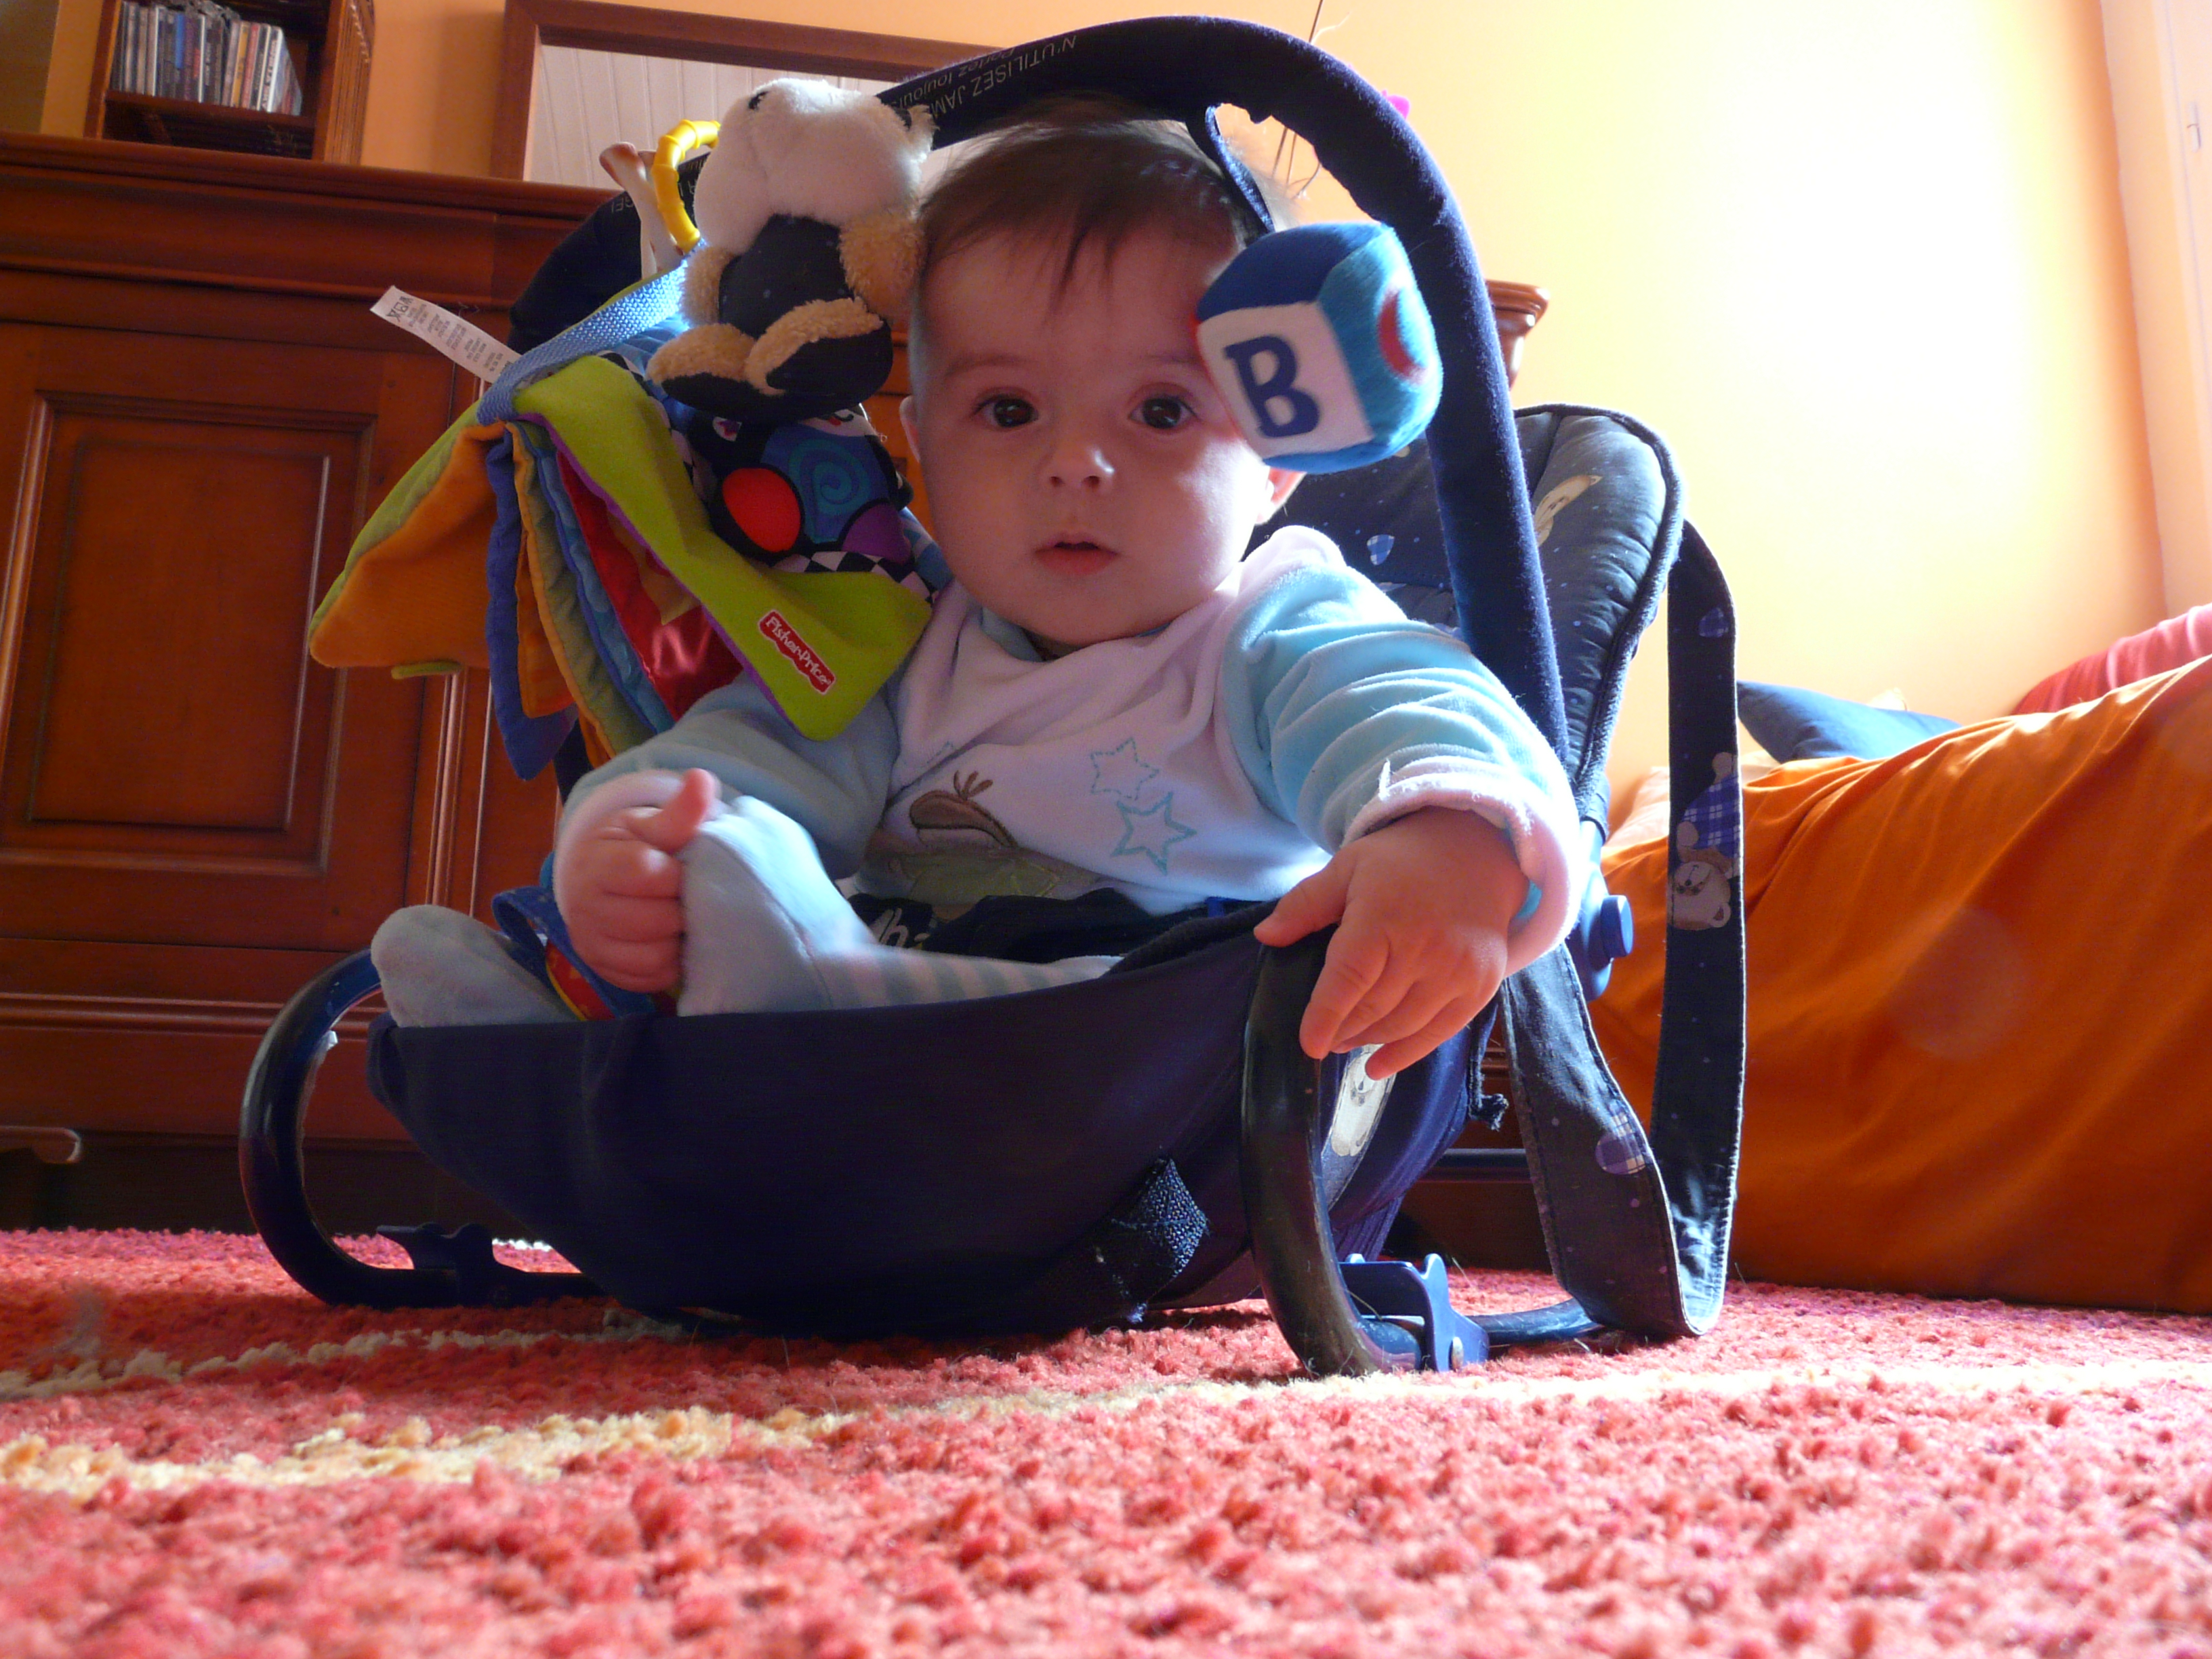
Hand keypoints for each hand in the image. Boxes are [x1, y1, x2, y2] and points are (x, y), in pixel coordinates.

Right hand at [552, 768, 720, 991]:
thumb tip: (702, 780)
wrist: (605, 878)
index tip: (679, 868)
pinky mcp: (603, 972)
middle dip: (679, 908)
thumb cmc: (636, 846)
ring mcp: (590, 944)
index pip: (647, 873)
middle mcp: (582, 907)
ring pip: (654, 956)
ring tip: (677, 919)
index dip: (675, 873)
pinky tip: (669, 942)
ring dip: (676, 940)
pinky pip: (650, 980)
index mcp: (595, 862)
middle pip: (654, 920)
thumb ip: (681, 810)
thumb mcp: (656, 825)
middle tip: (683, 897)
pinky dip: (668, 964)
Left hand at [1252, 807, 1525, 1078]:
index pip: (1349, 978)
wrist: (1477, 851)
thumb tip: (1265, 937)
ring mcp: (1458, 970)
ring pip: (1403, 1026)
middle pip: (1374, 1008)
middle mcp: (1425, 948)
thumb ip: (1305, 904)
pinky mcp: (1481, 986)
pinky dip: (1407, 1055)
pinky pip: (1440, 1033)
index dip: (1325, 1015)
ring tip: (1347, 1043)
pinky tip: (1379, 1066)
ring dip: (1369, 1041)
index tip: (1308, 1044)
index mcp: (1384, 917)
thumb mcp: (1347, 867)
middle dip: (1343, 1030)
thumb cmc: (1403, 862)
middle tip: (1323, 1038)